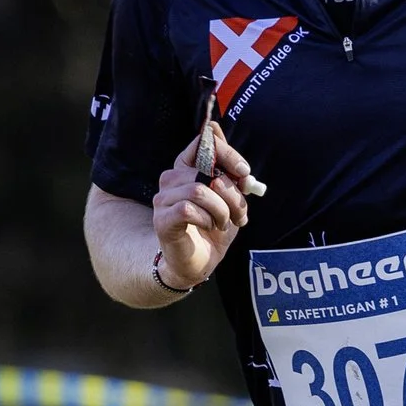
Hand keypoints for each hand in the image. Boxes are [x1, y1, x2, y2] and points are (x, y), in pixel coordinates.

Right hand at [152, 124, 255, 289]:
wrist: (200, 262)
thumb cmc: (213, 228)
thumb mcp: (231, 201)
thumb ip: (233, 179)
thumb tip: (238, 161)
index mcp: (187, 168)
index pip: (203, 143)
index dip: (227, 153)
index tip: (244, 172)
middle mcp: (171, 178)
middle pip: (206, 170)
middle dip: (231, 193)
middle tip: (239, 214)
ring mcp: (163, 198)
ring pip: (199, 190)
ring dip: (220, 210)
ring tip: (223, 223)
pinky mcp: (162, 219)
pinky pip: (188, 209)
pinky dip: (206, 219)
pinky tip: (209, 226)